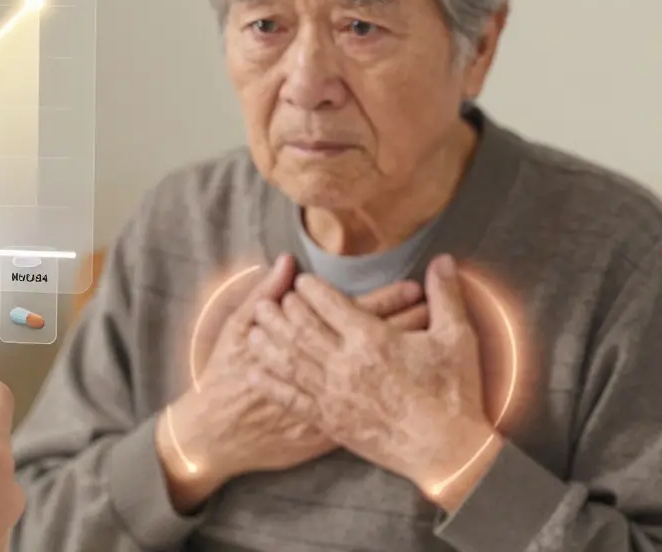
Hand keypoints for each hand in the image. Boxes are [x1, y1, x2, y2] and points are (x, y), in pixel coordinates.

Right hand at [157, 254, 427, 512]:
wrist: (219, 433)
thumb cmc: (224, 378)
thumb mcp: (236, 330)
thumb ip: (261, 295)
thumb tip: (286, 262)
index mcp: (306, 341)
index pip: (356, 311)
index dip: (386, 299)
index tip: (413, 287)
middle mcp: (325, 370)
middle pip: (377, 338)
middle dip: (407, 320)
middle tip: (435, 304)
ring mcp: (331, 400)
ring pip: (381, 371)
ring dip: (407, 351)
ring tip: (434, 334)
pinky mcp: (331, 426)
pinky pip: (373, 402)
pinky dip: (394, 391)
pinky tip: (412, 379)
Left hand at [245, 255, 498, 508]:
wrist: (447, 451)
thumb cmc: (454, 393)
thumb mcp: (457, 338)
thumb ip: (446, 296)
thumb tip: (442, 259)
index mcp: (372, 338)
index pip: (329, 304)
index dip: (310, 290)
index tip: (299, 282)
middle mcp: (346, 363)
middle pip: (301, 329)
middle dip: (280, 312)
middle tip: (267, 302)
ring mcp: (334, 394)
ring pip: (289, 360)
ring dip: (268, 342)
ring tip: (252, 328)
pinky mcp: (330, 421)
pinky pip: (291, 398)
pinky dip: (270, 383)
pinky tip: (253, 372)